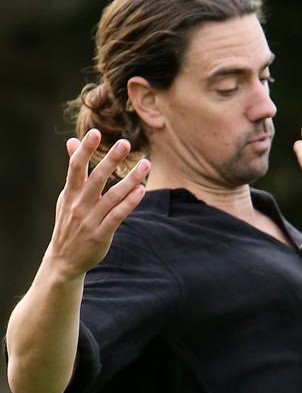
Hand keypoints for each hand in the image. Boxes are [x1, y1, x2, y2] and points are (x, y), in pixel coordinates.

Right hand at [46, 129, 148, 279]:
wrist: (64, 259)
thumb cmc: (69, 223)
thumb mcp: (67, 196)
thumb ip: (74, 171)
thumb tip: (72, 142)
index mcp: (69, 193)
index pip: (75, 167)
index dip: (84, 150)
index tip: (94, 132)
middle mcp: (78, 205)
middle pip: (96, 178)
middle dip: (111, 160)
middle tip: (125, 143)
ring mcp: (90, 220)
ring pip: (112, 196)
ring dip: (130, 180)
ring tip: (146, 164)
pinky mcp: (101, 234)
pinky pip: (117, 215)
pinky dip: (130, 202)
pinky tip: (141, 190)